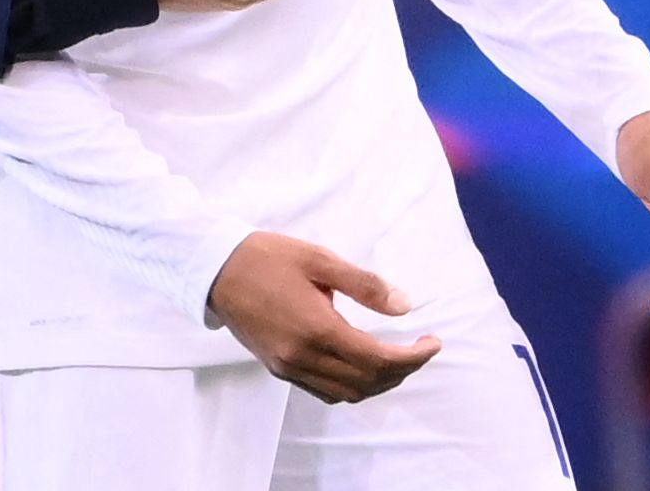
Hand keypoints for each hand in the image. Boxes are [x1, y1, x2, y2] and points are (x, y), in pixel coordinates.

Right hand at [208, 231, 441, 402]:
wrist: (215, 269)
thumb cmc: (268, 257)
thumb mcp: (320, 259)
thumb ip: (365, 285)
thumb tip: (405, 306)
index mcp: (317, 329)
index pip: (378, 360)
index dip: (412, 357)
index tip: (434, 342)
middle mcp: (303, 357)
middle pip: (367, 383)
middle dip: (402, 371)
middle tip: (421, 348)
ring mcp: (289, 368)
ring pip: (347, 393)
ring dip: (379, 383)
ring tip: (398, 358)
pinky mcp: (278, 368)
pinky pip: (324, 391)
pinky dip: (352, 385)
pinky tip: (362, 364)